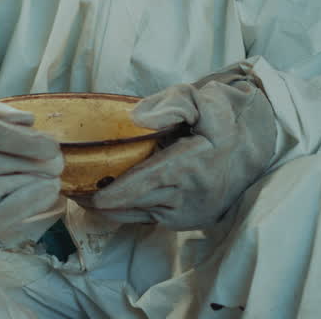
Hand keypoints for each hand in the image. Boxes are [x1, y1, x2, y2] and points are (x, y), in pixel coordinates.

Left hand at [73, 64, 278, 228]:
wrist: (253, 148)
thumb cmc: (221, 118)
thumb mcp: (203, 98)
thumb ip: (172, 103)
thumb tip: (139, 118)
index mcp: (193, 163)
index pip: (146, 182)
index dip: (115, 192)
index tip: (88, 194)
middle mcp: (191, 194)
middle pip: (136, 201)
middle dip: (101, 198)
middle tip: (68, 188)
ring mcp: (189, 213)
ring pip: (138, 213)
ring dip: (110, 206)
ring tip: (79, 194)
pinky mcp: (186, 222)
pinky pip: (147, 219)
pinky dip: (125, 210)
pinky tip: (103, 200)